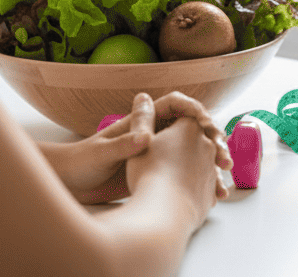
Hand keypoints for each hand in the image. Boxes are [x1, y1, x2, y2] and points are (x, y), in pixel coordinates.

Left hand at [44, 91, 231, 203]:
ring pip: (195, 151)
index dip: (194, 110)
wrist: (73, 185)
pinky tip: (214, 194)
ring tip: (225, 175)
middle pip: (192, 127)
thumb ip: (122, 144)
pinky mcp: (160, 174)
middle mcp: (155, 133)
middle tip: (223, 153)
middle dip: (212, 137)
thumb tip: (144, 137)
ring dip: (212, 161)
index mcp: (142, 120)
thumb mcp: (101, 153)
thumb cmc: (82, 163)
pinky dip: (204, 180)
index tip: (206, 122)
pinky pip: (189, 173)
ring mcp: (160, 154)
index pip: (176, 104)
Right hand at [126, 116, 221, 229]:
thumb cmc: (148, 174)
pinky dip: (193, 185)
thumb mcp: (140, 141)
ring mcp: (211, 168)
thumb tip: (143, 98)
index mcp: (189, 127)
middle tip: (166, 157)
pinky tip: (180, 194)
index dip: (173, 124)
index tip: (163, 133)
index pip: (184, 118)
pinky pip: (204, 183)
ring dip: (190, 167)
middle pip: (195, 139)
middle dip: (183, 146)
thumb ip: (142, 119)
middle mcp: (205, 144)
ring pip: (201, 162)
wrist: (164, 214)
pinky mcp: (211, 190)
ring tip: (172, 179)